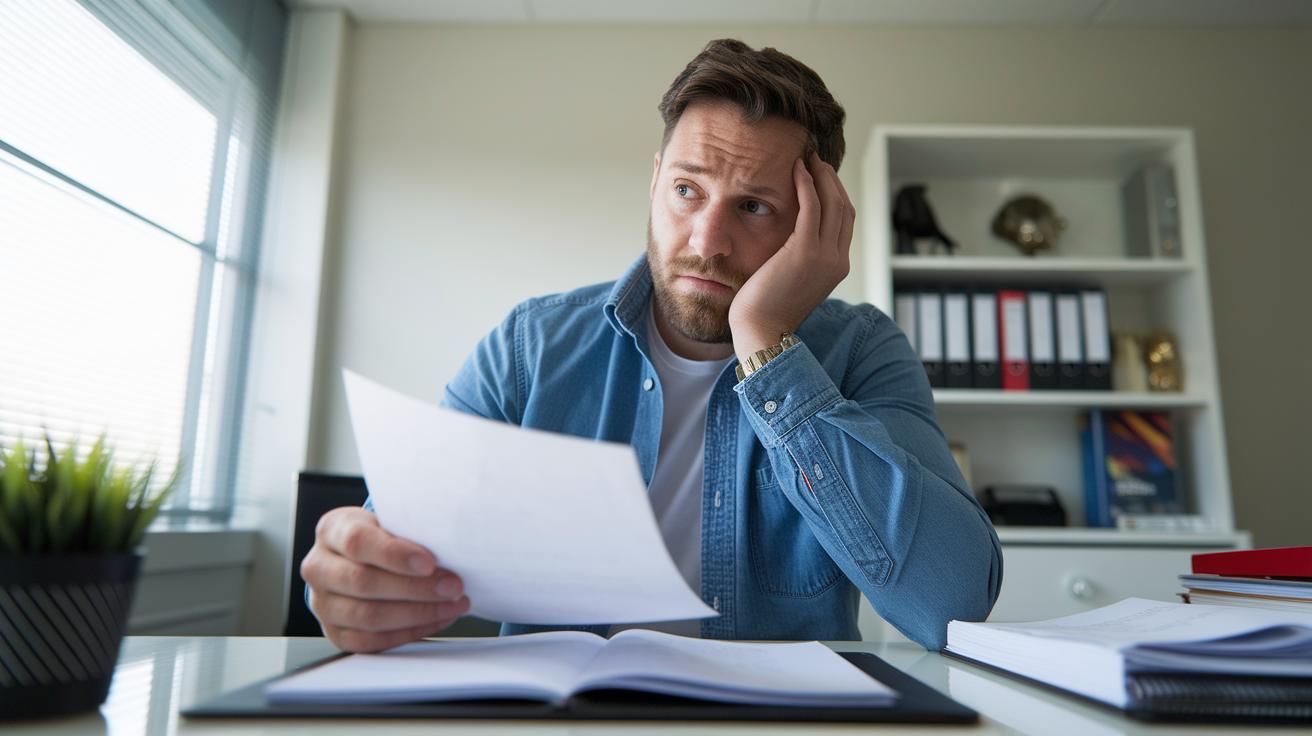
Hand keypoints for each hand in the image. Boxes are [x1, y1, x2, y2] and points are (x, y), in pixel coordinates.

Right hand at [301, 507, 470, 652]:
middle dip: (415, 588)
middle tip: (453, 586)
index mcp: (332, 530)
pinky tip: (437, 619)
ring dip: (418, 613)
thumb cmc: (385, 535)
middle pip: (363, 583)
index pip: (357, 542)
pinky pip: (370, 641)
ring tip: (453, 604)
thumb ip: (409, 528)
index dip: (394, 554)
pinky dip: (408, 633)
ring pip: (367, 616)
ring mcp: (322, 604)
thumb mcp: (391, 519)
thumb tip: (450, 545)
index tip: (430, 563)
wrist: (364, 558)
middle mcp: (318, 567)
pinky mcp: (335, 632)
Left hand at [728, 152, 854, 360]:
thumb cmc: (767, 309)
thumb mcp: (793, 280)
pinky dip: (806, 184)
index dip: (835, 194)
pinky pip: (812, 208)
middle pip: (844, 207)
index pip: (845, 221)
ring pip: (833, 203)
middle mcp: (838, 260)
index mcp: (837, 267)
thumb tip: (789, 239)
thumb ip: (800, 259)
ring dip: (822, 176)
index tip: (821, 175)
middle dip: (832, 179)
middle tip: (816, 159)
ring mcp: (825, 256)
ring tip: (808, 158)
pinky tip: (797, 169)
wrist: (762, 331)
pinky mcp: (805, 251)